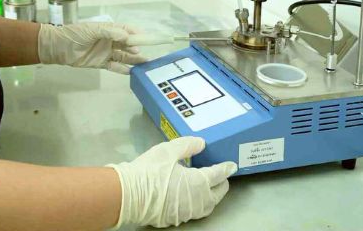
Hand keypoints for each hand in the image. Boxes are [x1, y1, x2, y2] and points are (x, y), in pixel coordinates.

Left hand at [37, 22, 148, 73]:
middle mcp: (110, 40)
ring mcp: (106, 52)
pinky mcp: (100, 63)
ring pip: (124, 56)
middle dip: (139, 48)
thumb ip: (111, 32)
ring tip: (147, 63)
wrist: (58, 47)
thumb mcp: (93, 30)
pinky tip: (132, 71)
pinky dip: (123, 69)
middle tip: (151, 54)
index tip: (149, 38)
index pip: (127, 30)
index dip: (138, 33)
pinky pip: (115, 66)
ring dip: (134, 59)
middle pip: (128, 44)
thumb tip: (128, 37)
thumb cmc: (75, 34)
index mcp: (109, 29)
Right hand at [107, 137, 235, 227]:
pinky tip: (191, 197)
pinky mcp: (177, 219)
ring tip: (209, 188)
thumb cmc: (150, 171)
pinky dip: (198, 203)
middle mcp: (198, 200)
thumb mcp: (168, 150)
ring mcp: (188, 212)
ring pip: (207, 206)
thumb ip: (187, 145)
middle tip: (221, 176)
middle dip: (222, 184)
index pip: (218, 175)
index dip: (226, 168)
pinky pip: (194, 211)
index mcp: (199, 182)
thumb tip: (201, 143)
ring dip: (211, 196)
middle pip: (217, 194)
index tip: (232, 165)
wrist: (130, 195)